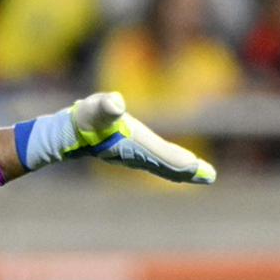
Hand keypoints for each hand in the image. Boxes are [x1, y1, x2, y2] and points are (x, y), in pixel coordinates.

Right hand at [69, 93, 215, 184]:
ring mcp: (136, 158)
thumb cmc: (86, 117)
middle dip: (188, 172)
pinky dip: (171, 165)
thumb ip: (107, 105)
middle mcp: (139, 156)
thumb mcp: (97, 107)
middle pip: (168, 166)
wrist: (69, 133)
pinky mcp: (132, 155)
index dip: (181, 162)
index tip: (200, 169)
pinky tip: (177, 166)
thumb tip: (115, 103)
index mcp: (136, 146)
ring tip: (199, 173)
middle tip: (209, 176)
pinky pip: (159, 162)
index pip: (163, 156)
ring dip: (181, 170)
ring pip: (164, 166)